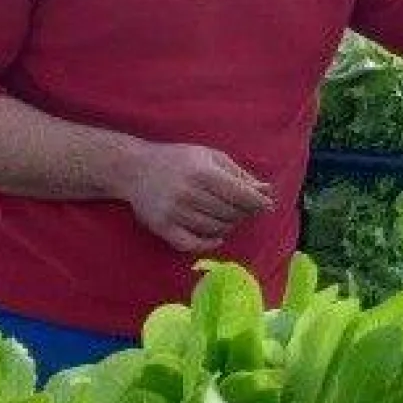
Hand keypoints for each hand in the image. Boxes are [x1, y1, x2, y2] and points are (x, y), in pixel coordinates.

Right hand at [118, 140, 274, 253]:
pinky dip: (209, 244)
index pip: (240, 195)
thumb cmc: (179, 160)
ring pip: (215, 229)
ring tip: (228, 216)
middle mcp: (188, 193)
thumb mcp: (211, 157)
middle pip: (230, 213)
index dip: (258, 202)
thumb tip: (266, 190)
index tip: (268, 205)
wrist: (134, 168)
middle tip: (245, 208)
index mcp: (202, 173)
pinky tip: (217, 237)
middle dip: (244, 213)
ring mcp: (173, 212)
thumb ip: (239, 174)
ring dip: (228, 225)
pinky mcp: (161, 227)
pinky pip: (191, 244)